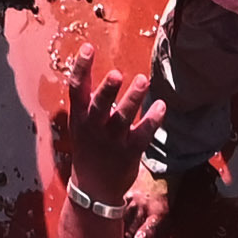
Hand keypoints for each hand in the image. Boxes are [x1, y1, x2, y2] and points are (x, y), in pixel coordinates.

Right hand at [46, 62, 157, 206]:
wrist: (93, 190)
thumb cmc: (88, 149)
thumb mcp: (80, 124)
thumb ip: (87, 99)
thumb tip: (93, 64)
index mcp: (80, 117)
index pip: (76, 89)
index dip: (81, 68)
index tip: (89, 48)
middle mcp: (94, 127)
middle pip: (99, 105)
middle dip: (107, 90)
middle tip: (116, 74)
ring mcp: (112, 141)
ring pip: (123, 118)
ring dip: (133, 99)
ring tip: (143, 80)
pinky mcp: (129, 152)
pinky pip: (142, 134)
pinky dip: (152, 120)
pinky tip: (162, 106)